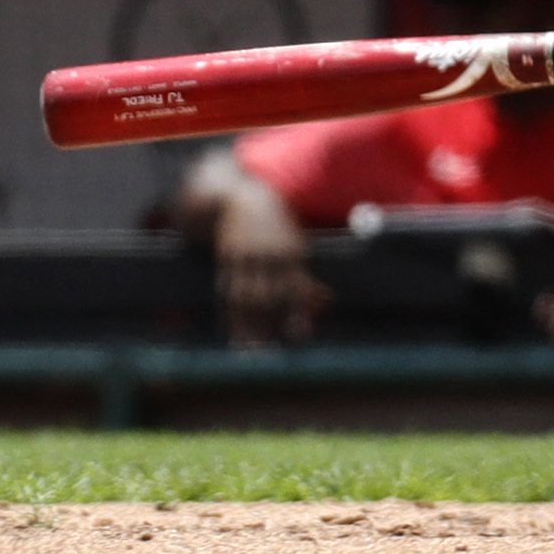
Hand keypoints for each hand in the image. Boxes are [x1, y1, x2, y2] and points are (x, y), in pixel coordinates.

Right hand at [212, 189, 327, 344]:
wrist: (240, 199)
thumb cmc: (277, 225)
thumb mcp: (295, 243)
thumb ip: (304, 274)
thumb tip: (327, 300)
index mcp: (292, 251)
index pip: (295, 287)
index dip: (299, 311)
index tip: (300, 335)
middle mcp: (268, 255)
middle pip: (269, 297)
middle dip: (271, 325)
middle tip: (270, 354)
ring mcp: (245, 257)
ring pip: (247, 297)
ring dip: (249, 326)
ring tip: (252, 351)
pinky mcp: (226, 260)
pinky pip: (228, 290)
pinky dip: (231, 313)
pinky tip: (233, 331)